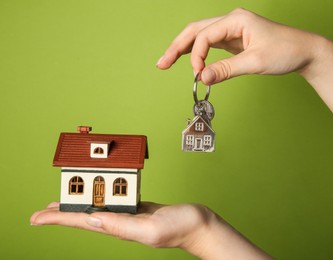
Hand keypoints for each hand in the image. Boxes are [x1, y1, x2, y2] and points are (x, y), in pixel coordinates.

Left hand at [30, 201, 211, 247]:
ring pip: (99, 208)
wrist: (199, 224)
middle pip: (85, 216)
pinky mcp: (139, 208)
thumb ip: (121, 225)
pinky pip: (116, 200)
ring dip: (81, 204)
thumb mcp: (149, 227)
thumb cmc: (179, 227)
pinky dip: (103, 196)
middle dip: (63, 213)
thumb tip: (93, 219)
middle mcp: (121, 223)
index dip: (58, 219)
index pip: (82, 222)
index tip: (36, 217)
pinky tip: (99, 195)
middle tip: (43, 211)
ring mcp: (130, 216)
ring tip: (66, 201)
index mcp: (120, 227)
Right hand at [156, 8, 319, 84]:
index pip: (204, 35)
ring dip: (184, 49)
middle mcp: (231, 22)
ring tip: (166, 62)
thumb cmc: (286, 51)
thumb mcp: (255, 62)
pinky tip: (189, 61)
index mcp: (236, 20)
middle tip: (161, 63)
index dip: (196, 56)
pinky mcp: (234, 41)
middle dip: (177, 47)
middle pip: (195, 30)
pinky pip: (210, 45)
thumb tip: (203, 78)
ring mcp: (232, 30)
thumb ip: (227, 70)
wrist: (304, 52)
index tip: (198, 75)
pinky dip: (198, 53)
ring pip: (200, 36)